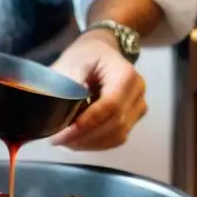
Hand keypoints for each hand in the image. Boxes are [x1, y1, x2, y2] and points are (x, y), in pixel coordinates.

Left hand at [50, 30, 146, 149]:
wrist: (101, 52)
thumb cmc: (85, 56)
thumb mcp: (72, 63)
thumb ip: (68, 86)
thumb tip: (59, 109)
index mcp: (126, 75)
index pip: (110, 106)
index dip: (87, 124)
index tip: (63, 134)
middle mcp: (138, 92)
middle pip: (115, 124)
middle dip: (85, 136)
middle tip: (57, 140)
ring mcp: (138, 107)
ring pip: (117, 136)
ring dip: (90, 143)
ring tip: (65, 140)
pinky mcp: (134, 119)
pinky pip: (117, 138)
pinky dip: (96, 143)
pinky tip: (77, 140)